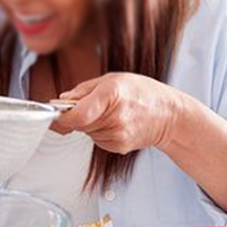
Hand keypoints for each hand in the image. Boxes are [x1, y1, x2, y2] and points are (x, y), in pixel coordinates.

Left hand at [54, 72, 181, 154]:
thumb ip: (84, 90)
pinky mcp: (119, 147)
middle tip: (93, 105)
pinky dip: (100, 132)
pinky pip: (97, 140)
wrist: (169, 116)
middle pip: (79, 123)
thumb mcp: (113, 79)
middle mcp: (115, 117)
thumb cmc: (143, 93)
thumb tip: (62, 101)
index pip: (77, 115)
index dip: (63, 117)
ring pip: (86, 132)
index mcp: (112, 94)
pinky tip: (116, 123)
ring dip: (90, 124)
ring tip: (111, 113)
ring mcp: (118, 135)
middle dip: (78, 115)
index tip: (57, 114)